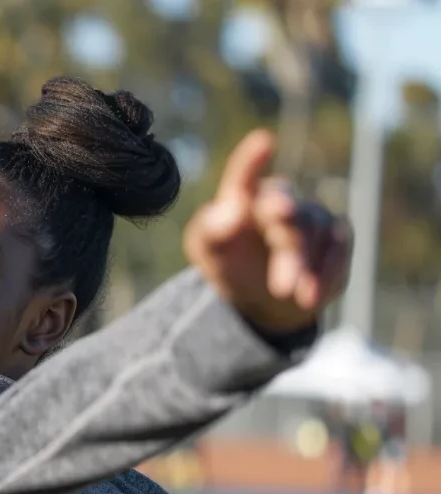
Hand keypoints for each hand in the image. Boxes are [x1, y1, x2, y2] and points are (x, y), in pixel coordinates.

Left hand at [184, 130, 352, 333]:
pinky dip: (325, 275)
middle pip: (289, 216)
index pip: (244, 177)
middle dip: (288, 249)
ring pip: (317, 234)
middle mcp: (280, 199)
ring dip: (304, 268)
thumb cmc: (227, 262)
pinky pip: (339, 250)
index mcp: (242, 196)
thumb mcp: (207, 250)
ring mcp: (312, 216)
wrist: (259, 295)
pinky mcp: (336, 237)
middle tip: (282, 282)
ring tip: (289, 295)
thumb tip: (231, 208)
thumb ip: (211, 229)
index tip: (262, 142)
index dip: (252, 161)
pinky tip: (309, 297)